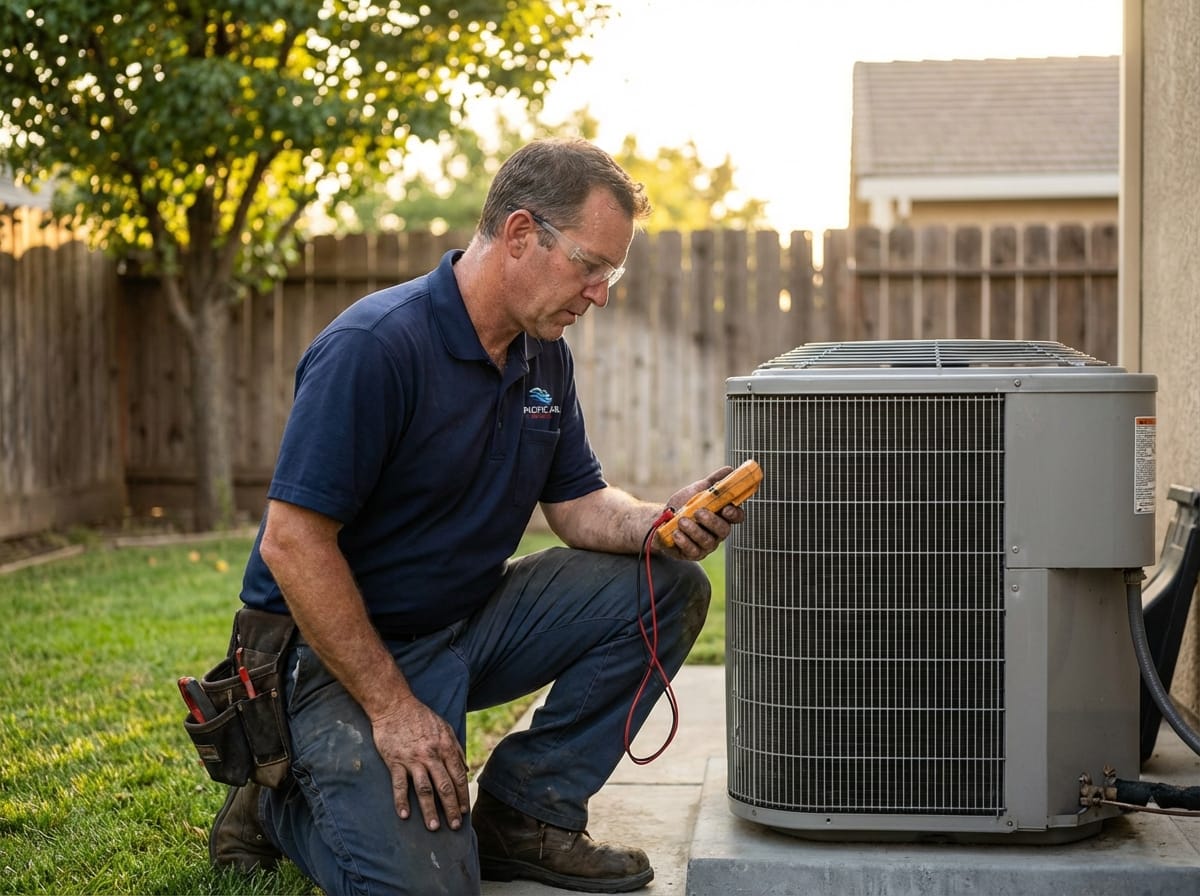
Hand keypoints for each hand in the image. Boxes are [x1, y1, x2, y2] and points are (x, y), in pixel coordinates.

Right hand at [370, 695, 470, 831]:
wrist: (395, 705)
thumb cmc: (421, 717)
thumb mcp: (445, 728)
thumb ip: (456, 749)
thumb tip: (466, 771)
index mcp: (446, 747)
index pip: (458, 776)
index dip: (462, 795)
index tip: (464, 811)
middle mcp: (432, 755)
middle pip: (445, 786)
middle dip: (451, 808)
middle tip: (455, 826)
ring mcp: (413, 759)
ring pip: (424, 789)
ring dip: (430, 810)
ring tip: (434, 827)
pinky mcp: (395, 761)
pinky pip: (400, 784)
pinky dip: (402, 801)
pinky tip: (404, 816)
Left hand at [657, 466, 746, 559]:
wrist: (660, 519)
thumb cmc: (683, 504)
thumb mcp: (698, 490)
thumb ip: (714, 481)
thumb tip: (730, 470)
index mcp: (722, 516)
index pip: (737, 517)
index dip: (735, 514)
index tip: (726, 508)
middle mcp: (717, 532)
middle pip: (723, 530)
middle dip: (712, 521)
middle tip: (698, 512)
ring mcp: (705, 545)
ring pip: (707, 541)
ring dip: (694, 530)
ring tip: (681, 521)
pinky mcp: (692, 553)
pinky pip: (692, 551)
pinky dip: (684, 541)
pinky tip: (676, 533)